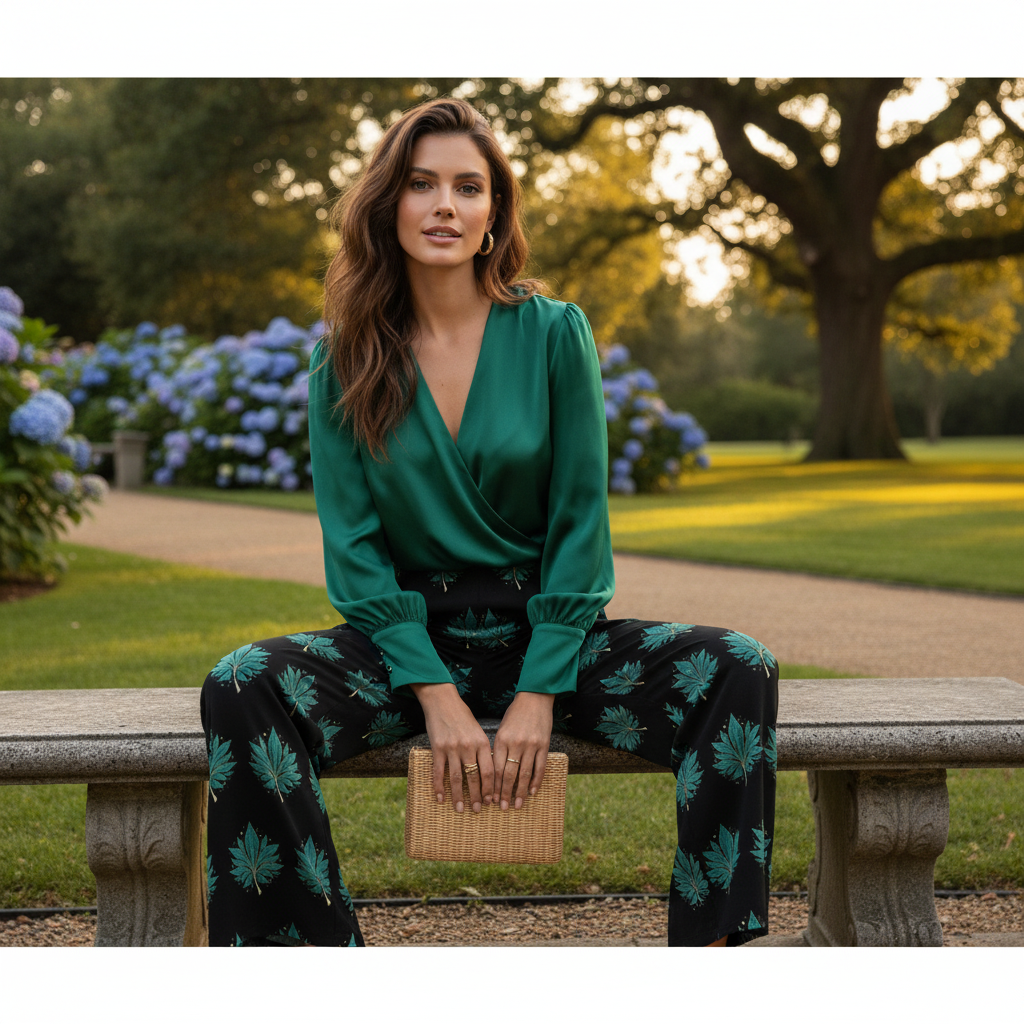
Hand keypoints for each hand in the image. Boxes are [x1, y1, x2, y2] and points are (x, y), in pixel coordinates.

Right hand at [410, 683, 493, 812]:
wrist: (442, 701)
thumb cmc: (462, 716)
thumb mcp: (478, 731)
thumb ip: (482, 750)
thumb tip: (489, 772)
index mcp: (482, 742)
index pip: (490, 771)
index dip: (491, 788)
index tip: (492, 801)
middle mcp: (468, 747)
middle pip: (474, 777)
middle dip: (477, 796)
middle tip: (478, 810)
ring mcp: (452, 748)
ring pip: (457, 778)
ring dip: (458, 796)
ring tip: (460, 809)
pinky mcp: (437, 748)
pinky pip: (439, 772)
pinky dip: (439, 787)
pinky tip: (440, 798)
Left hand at [492, 691, 554, 810]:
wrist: (535, 698)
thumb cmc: (515, 714)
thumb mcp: (502, 729)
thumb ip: (499, 749)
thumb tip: (495, 773)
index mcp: (501, 739)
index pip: (496, 768)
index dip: (493, 786)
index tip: (491, 799)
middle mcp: (516, 743)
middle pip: (509, 774)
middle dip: (505, 793)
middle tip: (502, 807)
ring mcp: (531, 745)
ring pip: (525, 774)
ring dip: (520, 792)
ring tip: (518, 805)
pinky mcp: (544, 744)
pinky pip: (540, 767)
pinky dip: (536, 781)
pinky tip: (533, 792)